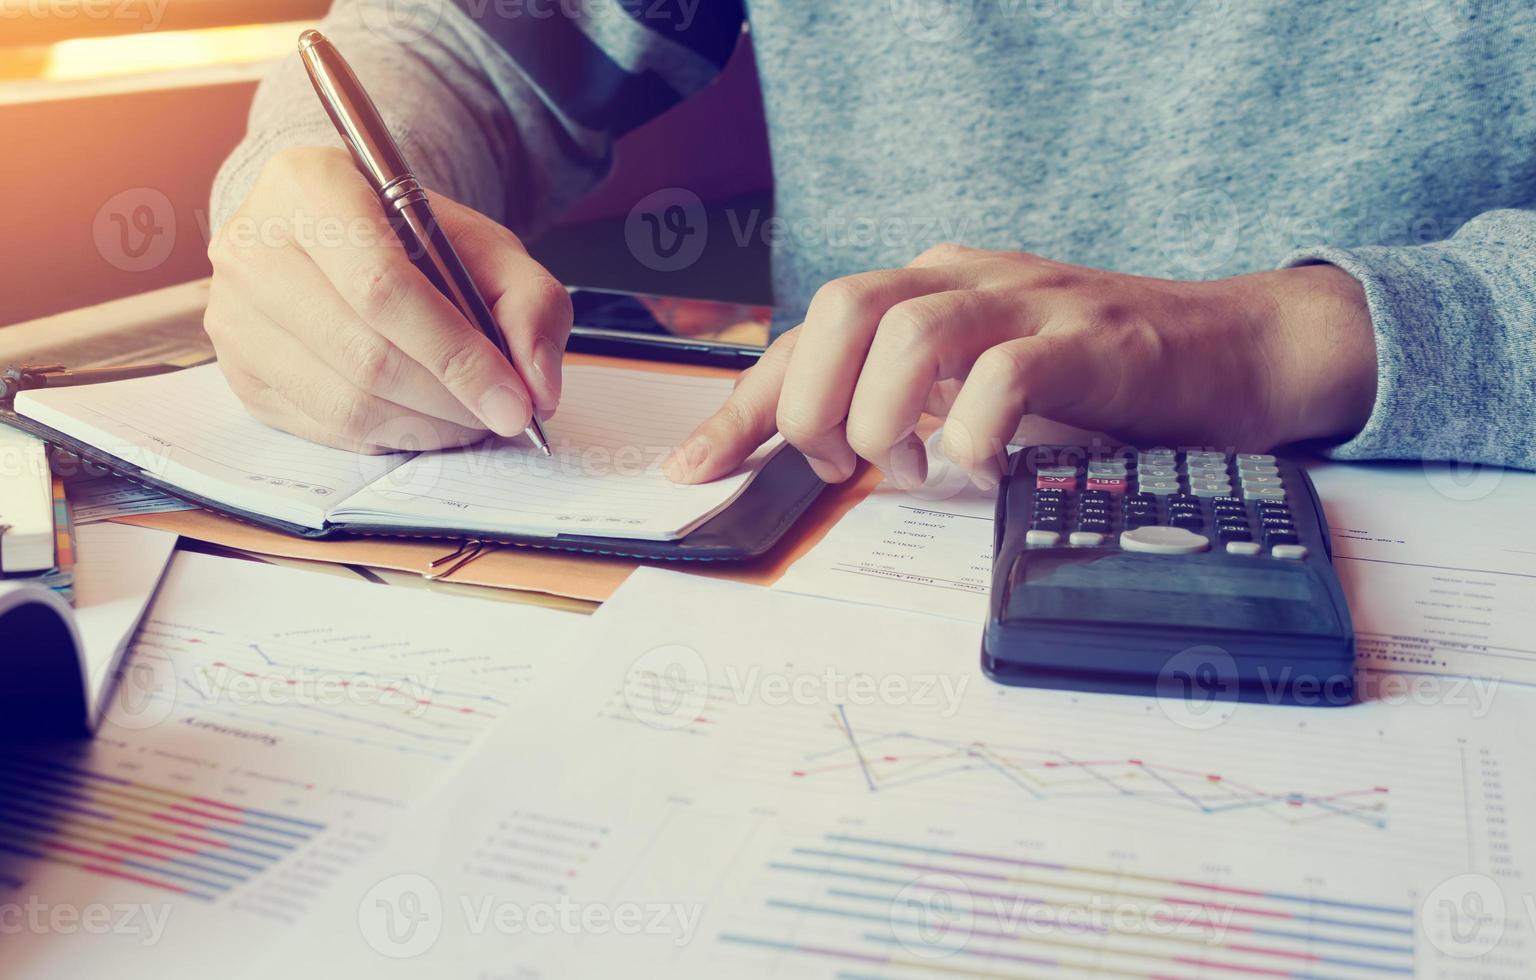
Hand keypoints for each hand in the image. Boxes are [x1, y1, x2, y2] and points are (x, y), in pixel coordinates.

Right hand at [205, 146, 571, 452]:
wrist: (341, 235)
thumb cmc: (413, 239)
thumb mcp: (487, 247)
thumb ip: (531, 304)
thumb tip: (538, 387)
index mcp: (310, 186)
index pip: (383, 288)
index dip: (457, 355)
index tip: (516, 402)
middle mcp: (253, 246)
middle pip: (366, 355)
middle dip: (452, 401)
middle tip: (504, 414)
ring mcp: (234, 314)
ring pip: (347, 403)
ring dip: (428, 426)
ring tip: (470, 415)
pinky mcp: (238, 372)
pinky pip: (328, 428)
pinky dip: (393, 436)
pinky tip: (425, 416)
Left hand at [664, 244, 1375, 488]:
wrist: (1230, 350)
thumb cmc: (1094, 377)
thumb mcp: (977, 382)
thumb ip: (903, 401)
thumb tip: (815, 452)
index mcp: (930, 288)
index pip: (809, 332)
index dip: (743, 404)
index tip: (695, 469)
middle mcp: (969, 282)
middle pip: (843, 306)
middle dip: (812, 401)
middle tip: (839, 467)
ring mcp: (1031, 304)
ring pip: (910, 331)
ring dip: (885, 417)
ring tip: (909, 469)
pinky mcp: (1091, 339)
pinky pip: (1007, 373)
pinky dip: (974, 432)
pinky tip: (981, 469)